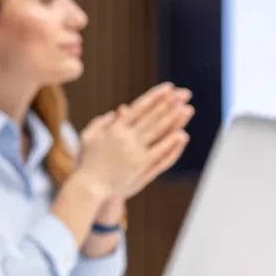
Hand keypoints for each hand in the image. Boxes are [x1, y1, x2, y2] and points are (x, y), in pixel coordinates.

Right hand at [76, 82, 193, 200]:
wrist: (89, 187)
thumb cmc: (87, 161)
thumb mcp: (89, 137)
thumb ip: (102, 121)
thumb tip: (120, 110)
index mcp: (115, 129)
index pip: (139, 108)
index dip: (155, 97)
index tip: (168, 88)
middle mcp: (126, 138)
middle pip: (153, 117)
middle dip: (169, 104)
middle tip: (185, 93)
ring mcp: (135, 153)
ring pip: (159, 133)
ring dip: (174, 120)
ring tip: (187, 109)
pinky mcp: (141, 168)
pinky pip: (160, 154)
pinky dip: (171, 144)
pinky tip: (182, 135)